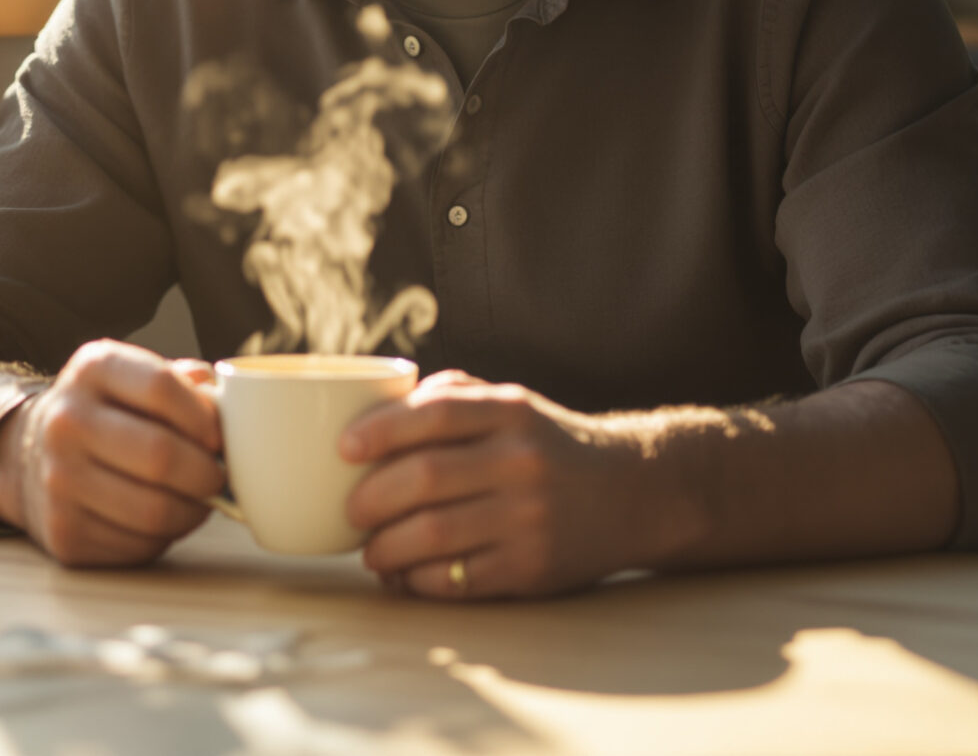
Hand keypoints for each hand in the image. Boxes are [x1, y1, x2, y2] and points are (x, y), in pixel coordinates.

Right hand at [0, 339, 224, 567]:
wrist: (30, 455)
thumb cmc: (107, 414)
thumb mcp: (134, 378)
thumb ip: (185, 383)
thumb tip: (229, 407)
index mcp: (92, 370)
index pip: (162, 388)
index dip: (206, 417)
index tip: (219, 436)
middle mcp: (66, 422)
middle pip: (161, 455)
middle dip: (207, 472)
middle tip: (218, 476)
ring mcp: (59, 481)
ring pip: (155, 511)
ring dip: (194, 511)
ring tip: (198, 499)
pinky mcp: (64, 532)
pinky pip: (138, 545)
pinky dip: (165, 536)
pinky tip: (164, 518)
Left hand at [342, 370, 677, 599]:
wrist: (633, 494)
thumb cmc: (547, 447)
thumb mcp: (513, 405)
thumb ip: (450, 397)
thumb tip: (370, 413)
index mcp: (511, 411)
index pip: (434, 414)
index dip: (380, 431)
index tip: (343, 449)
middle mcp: (521, 461)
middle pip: (423, 477)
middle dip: (370, 499)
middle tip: (351, 511)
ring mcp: (529, 517)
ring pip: (432, 534)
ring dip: (385, 548)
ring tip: (372, 551)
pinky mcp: (532, 568)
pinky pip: (457, 579)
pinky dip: (418, 581)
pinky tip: (405, 575)